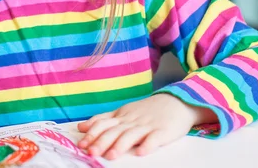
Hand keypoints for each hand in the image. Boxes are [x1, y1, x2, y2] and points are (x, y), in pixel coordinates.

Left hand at [77, 94, 216, 159]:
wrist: (176, 101)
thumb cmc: (147, 110)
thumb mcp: (123, 112)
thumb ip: (103, 120)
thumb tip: (82, 128)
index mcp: (121, 116)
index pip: (103, 123)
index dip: (92, 133)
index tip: (81, 144)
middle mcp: (131, 120)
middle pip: (114, 131)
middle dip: (101, 142)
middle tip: (91, 152)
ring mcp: (147, 125)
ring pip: (131, 135)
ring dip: (120, 145)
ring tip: (111, 156)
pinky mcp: (163, 131)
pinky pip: (154, 138)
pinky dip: (147, 145)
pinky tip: (141, 152)